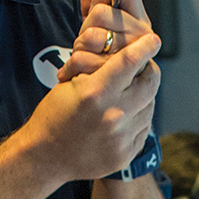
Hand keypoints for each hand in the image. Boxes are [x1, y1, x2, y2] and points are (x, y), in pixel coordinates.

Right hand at [26, 32, 161, 180]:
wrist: (45, 158)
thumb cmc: (54, 116)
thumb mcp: (70, 84)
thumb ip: (100, 70)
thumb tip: (128, 55)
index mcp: (95, 93)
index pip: (130, 61)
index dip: (145, 47)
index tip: (153, 40)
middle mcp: (113, 115)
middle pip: (149, 83)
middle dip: (149, 71)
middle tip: (144, 67)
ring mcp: (121, 138)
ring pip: (149, 106)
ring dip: (143, 96)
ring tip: (127, 96)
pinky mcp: (126, 154)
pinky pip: (143, 129)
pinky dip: (137, 119)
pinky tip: (122, 119)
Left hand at [57, 0, 156, 80]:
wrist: (102, 103)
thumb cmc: (102, 63)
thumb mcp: (98, 29)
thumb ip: (94, 3)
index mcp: (141, 21)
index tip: (95, 11)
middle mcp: (143, 37)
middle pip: (100, 13)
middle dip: (85, 28)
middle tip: (86, 44)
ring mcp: (133, 58)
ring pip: (90, 35)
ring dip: (78, 48)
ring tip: (81, 60)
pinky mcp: (115, 79)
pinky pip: (83, 58)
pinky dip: (71, 66)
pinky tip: (71, 73)